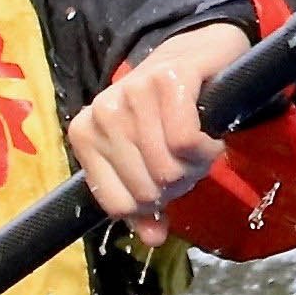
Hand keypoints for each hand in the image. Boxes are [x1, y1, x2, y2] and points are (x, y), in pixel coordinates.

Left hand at [69, 21, 251, 246]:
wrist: (198, 55)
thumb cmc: (168, 116)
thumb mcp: (148, 162)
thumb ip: (144, 206)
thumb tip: (152, 238)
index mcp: (85, 135)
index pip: (118, 205)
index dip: (152, 205)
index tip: (166, 181)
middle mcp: (102, 112)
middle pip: (147, 189)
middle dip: (178, 183)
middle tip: (188, 159)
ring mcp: (132, 92)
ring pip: (167, 168)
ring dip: (195, 166)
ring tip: (199, 145)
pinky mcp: (168, 78)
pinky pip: (185, 141)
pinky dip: (206, 148)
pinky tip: (209, 136)